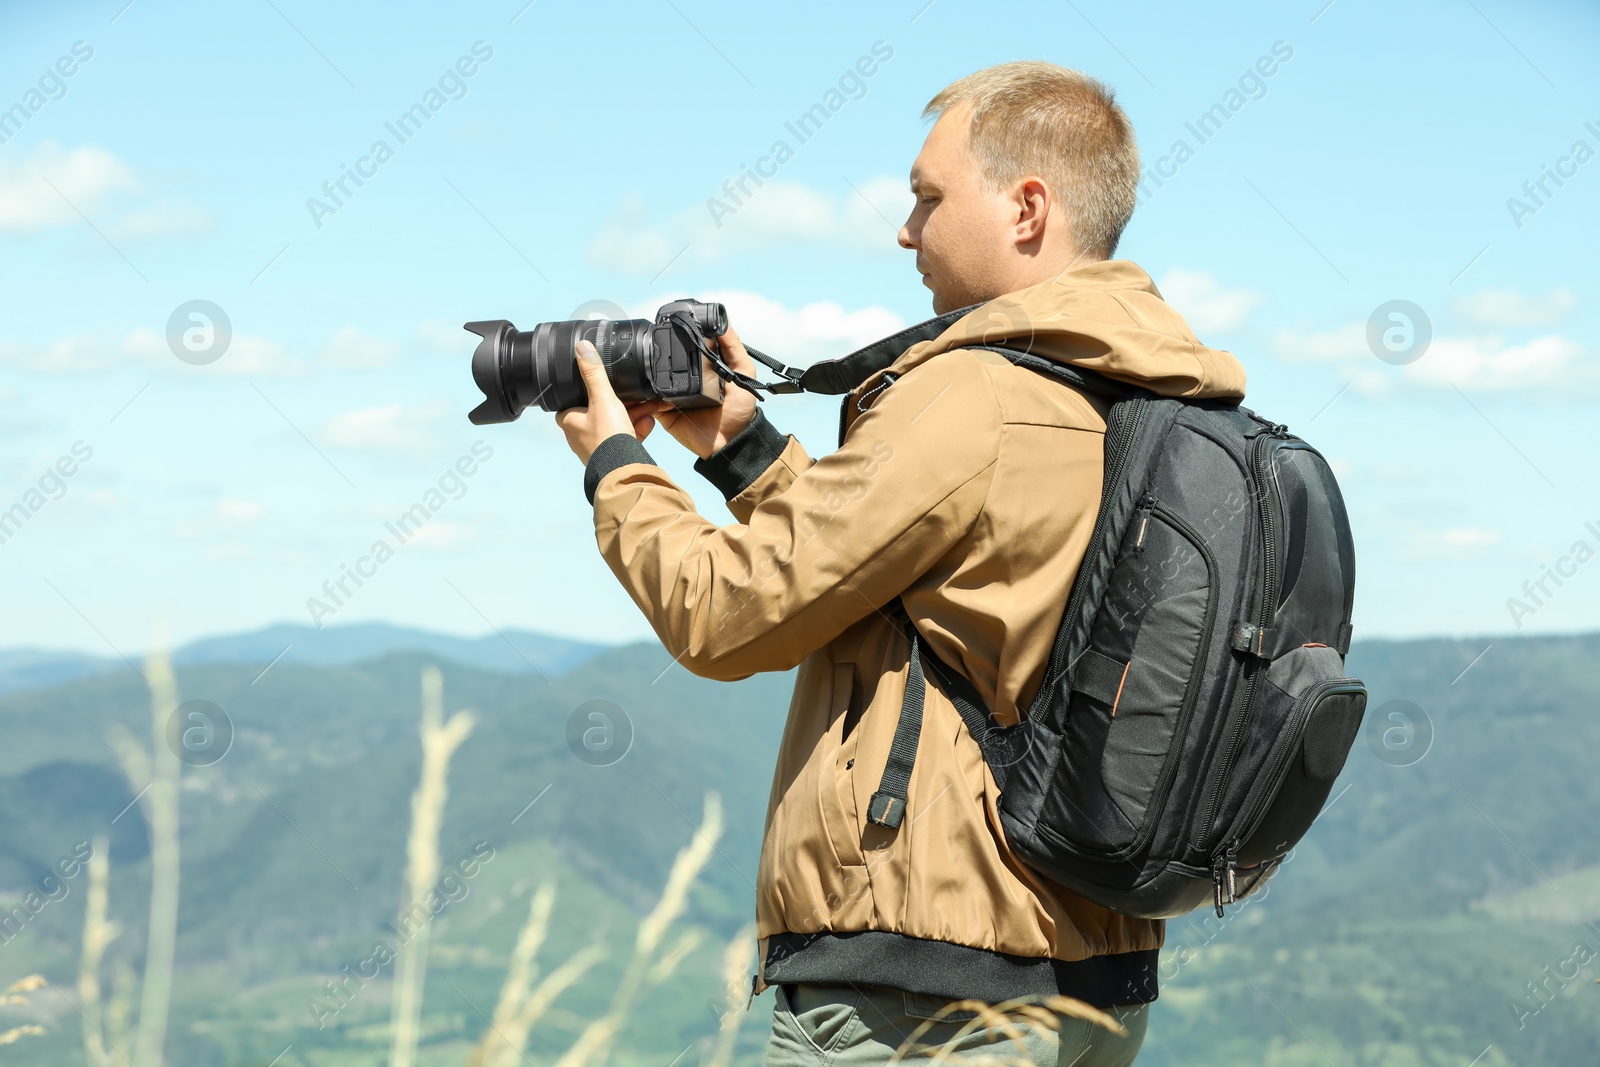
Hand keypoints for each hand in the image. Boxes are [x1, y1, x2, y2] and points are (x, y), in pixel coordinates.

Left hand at [554, 340, 658, 464]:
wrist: (624, 471)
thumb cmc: (607, 438)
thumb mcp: (602, 398)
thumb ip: (594, 373)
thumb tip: (582, 348)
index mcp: (570, 421)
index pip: (573, 400)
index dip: (589, 391)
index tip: (604, 384)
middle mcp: (580, 435)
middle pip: (600, 410)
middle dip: (621, 401)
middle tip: (635, 394)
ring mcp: (597, 447)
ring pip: (616, 423)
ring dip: (633, 413)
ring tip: (649, 406)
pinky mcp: (613, 455)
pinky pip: (625, 437)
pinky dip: (637, 428)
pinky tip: (649, 422)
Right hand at [644, 324, 760, 459]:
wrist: (730, 442)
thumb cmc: (740, 409)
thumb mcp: (744, 373)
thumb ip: (734, 348)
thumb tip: (723, 324)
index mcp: (701, 367)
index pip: (686, 346)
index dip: (680, 335)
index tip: (674, 323)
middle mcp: (684, 378)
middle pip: (665, 360)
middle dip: (659, 352)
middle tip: (657, 344)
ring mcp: (671, 394)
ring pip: (652, 378)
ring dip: (648, 372)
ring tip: (650, 364)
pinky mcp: (662, 411)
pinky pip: (648, 401)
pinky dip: (645, 395)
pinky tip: (651, 389)